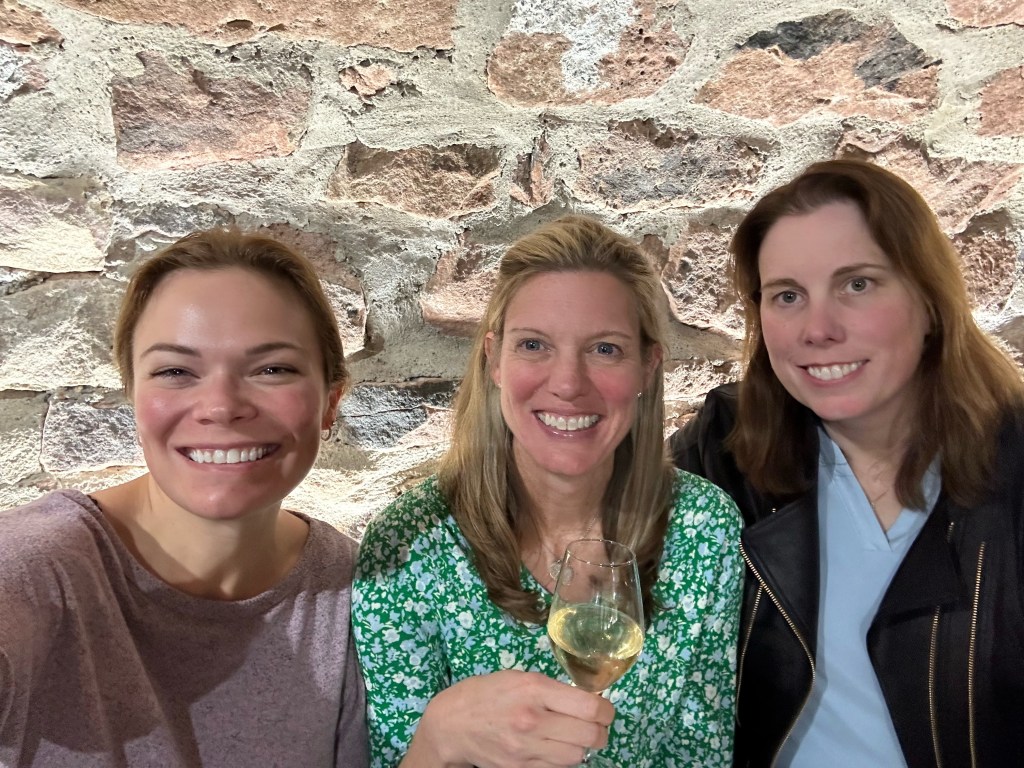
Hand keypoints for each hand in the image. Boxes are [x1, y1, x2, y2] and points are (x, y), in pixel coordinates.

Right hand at [403, 669, 613, 767]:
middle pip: (589, 735)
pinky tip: (556, 747)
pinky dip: (563, 759)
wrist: (452, 724)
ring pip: (577, 756)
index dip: (606, 710)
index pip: (589, 707)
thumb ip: (552, 690)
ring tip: (574, 736)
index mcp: (534, 690)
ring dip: (582, 747)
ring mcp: (526, 749)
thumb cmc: (487, 694)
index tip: (604, 709)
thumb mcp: (520, 678)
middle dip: (600, 731)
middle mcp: (532, 720)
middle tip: (596, 725)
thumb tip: (587, 700)